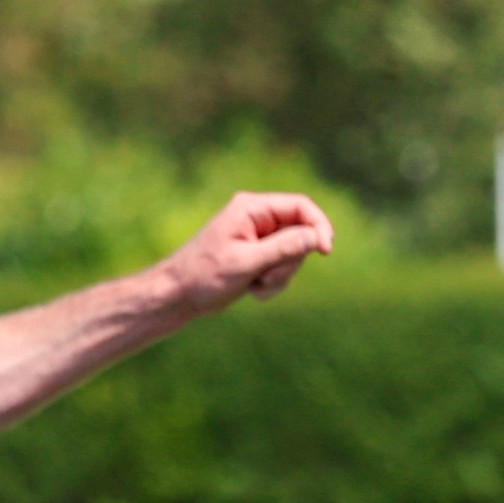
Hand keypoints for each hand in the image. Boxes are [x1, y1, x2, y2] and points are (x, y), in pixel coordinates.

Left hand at [157, 191, 333, 309]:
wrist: (177, 295)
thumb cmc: (203, 275)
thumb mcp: (245, 263)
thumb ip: (282, 249)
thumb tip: (315, 236)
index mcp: (251, 209)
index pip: (301, 207)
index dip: (318, 226)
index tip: (325, 250)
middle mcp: (256, 218)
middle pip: (301, 234)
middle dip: (289, 262)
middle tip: (265, 277)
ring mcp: (258, 237)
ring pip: (293, 255)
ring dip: (279, 276)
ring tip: (254, 285)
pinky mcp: (257, 256)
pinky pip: (282, 268)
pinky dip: (272, 283)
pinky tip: (250, 290)